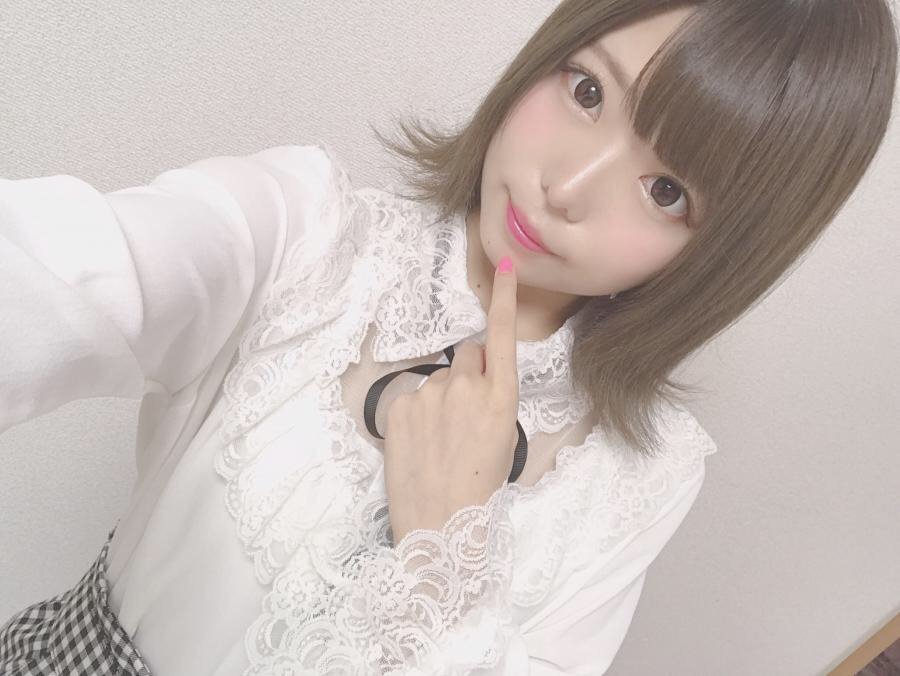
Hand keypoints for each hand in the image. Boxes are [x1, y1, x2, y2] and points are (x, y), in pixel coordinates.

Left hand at [383, 256, 519, 544]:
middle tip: (465, 414)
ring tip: (441, 438)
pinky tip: (421, 443)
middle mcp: (465, 386)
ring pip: (439, 380)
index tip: (507, 267)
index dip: (505, 299)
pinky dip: (417, 413)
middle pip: (466, 356)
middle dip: (468, 374)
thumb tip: (473, 382)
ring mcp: (429, 394)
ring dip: (441, 398)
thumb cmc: (481, 487)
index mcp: (500, 397)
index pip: (502, 336)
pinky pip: (413, 397)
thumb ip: (492, 399)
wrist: (440, 523)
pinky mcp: (399, 406)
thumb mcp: (503, 438)